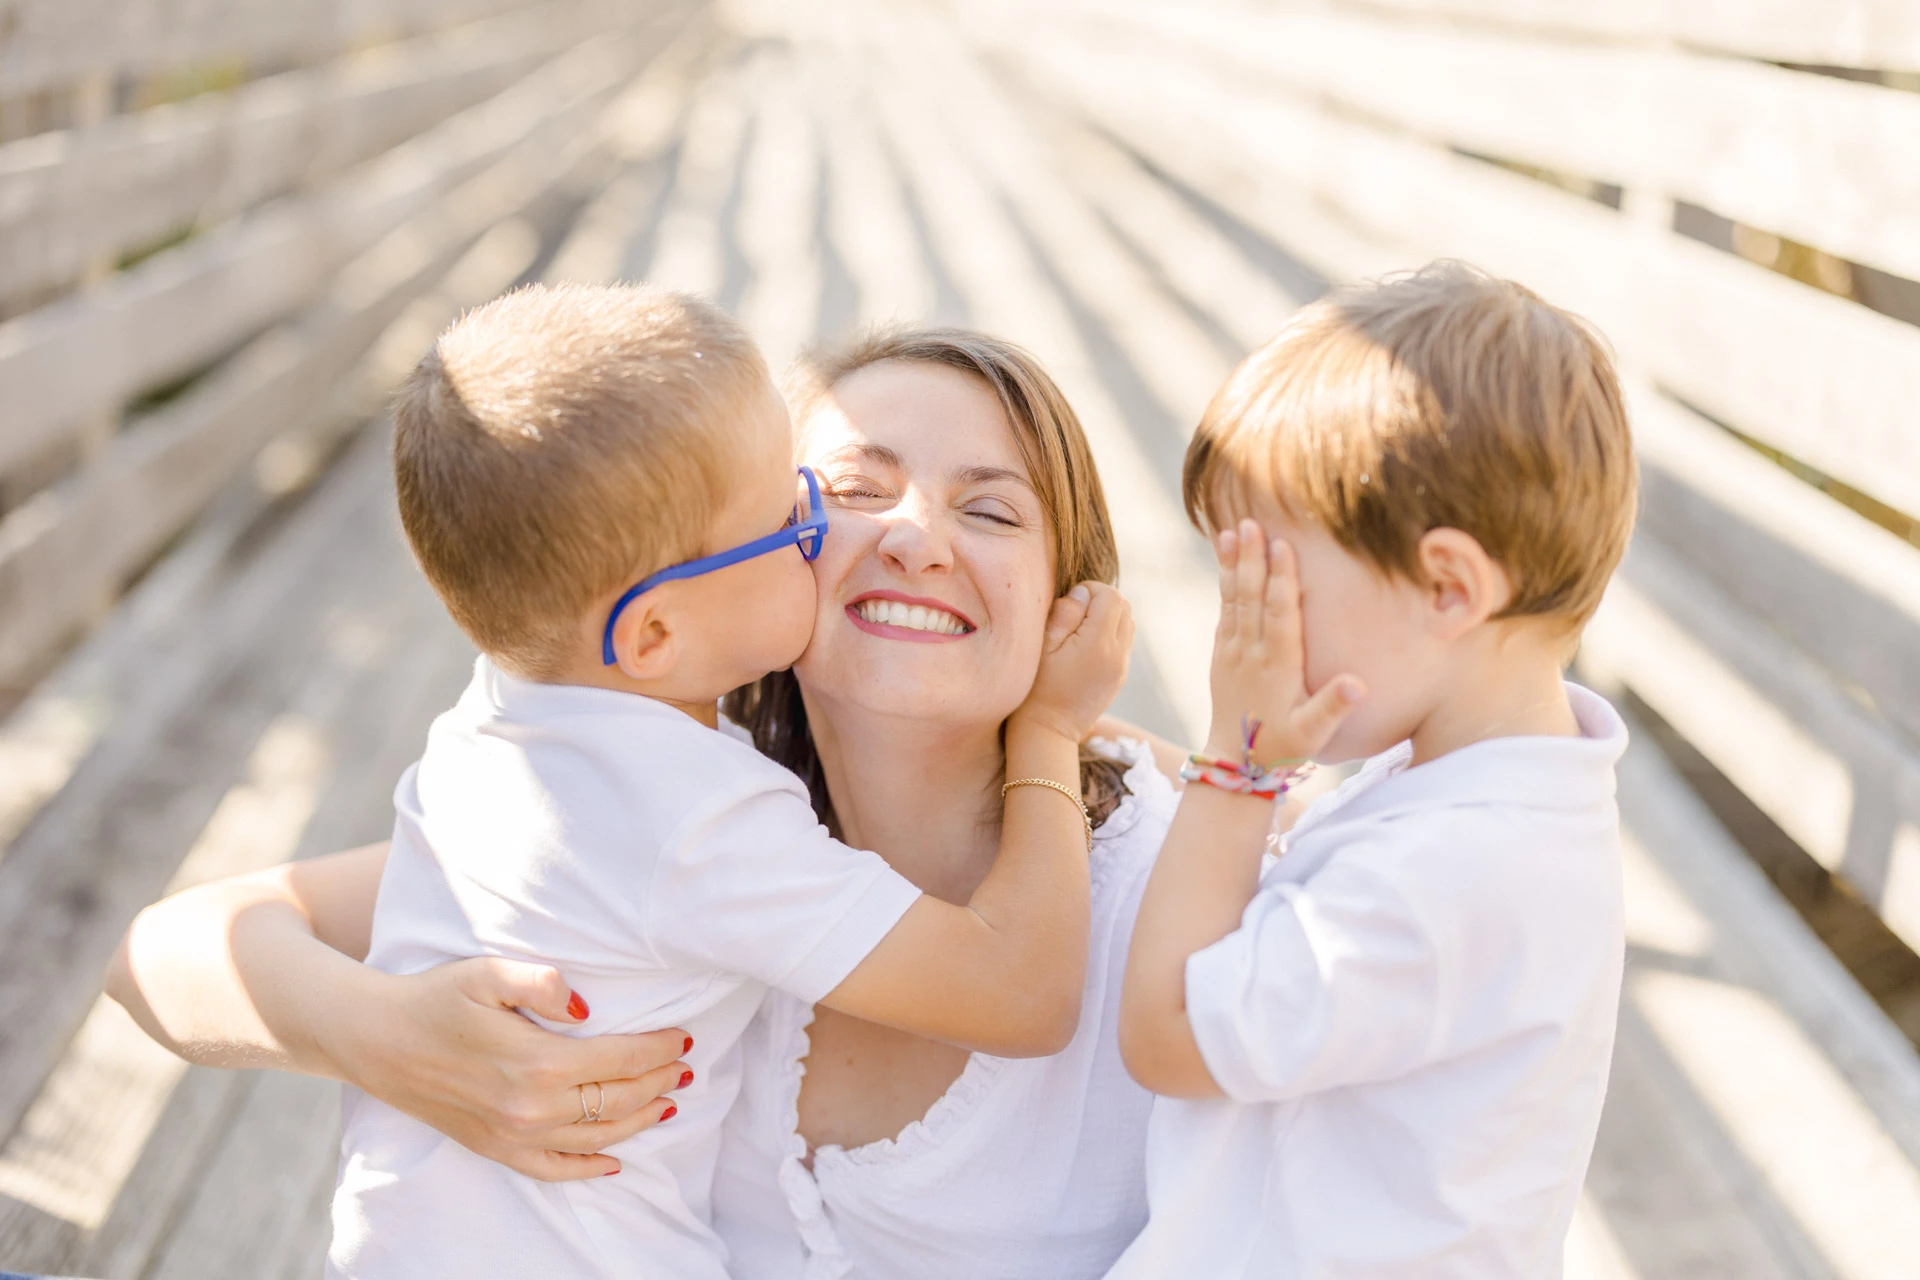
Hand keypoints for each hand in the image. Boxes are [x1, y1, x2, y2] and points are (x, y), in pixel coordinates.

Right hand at [341, 957, 691, 1180]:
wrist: (377, 1039)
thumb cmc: (435, 998)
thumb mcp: (487, 973)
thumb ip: (542, 983)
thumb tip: (586, 1007)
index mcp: (537, 1061)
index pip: (621, 1059)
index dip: (659, 1049)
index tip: (683, 1037)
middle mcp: (531, 1107)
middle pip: (617, 1099)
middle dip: (660, 1081)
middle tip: (686, 1065)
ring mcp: (513, 1135)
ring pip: (597, 1137)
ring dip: (640, 1119)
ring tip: (669, 1100)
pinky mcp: (496, 1149)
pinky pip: (554, 1169)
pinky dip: (590, 1167)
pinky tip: (616, 1161)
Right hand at [1014, 581, 1134, 741]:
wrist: (1048, 730)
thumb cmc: (1036, 687)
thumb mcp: (1042, 646)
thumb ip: (1064, 614)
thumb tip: (1082, 594)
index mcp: (1098, 643)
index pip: (1110, 596)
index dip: (1089, 590)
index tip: (1069, 602)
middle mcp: (1118, 654)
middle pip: (1124, 606)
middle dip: (1101, 601)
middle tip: (1074, 613)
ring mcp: (1122, 667)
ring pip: (1128, 623)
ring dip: (1108, 617)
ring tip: (1080, 629)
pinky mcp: (1120, 676)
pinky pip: (1125, 642)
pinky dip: (1111, 634)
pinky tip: (1086, 646)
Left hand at [1205, 520, 1364, 766]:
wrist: (1238, 761)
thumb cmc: (1284, 746)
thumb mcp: (1313, 734)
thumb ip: (1334, 707)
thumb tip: (1359, 685)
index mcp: (1277, 667)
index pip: (1281, 615)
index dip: (1282, 580)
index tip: (1282, 545)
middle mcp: (1251, 654)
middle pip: (1253, 598)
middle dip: (1253, 559)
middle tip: (1250, 522)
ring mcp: (1233, 651)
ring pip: (1234, 599)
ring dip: (1234, 564)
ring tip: (1231, 530)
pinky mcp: (1222, 653)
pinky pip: (1224, 610)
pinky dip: (1225, 582)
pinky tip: (1226, 558)